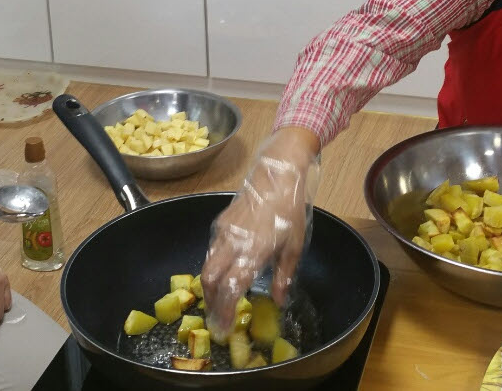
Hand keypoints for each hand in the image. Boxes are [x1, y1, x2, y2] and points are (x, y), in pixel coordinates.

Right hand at [201, 127, 319, 335]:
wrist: (277, 175)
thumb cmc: (290, 210)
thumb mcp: (295, 245)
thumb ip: (284, 274)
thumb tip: (278, 300)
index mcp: (253, 250)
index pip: (231, 287)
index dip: (224, 310)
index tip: (224, 327)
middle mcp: (233, 242)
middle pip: (210, 280)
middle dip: (210, 302)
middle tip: (217, 317)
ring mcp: (224, 231)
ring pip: (206, 266)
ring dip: (210, 287)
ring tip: (219, 300)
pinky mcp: (220, 223)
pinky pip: (210, 251)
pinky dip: (212, 268)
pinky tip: (223, 274)